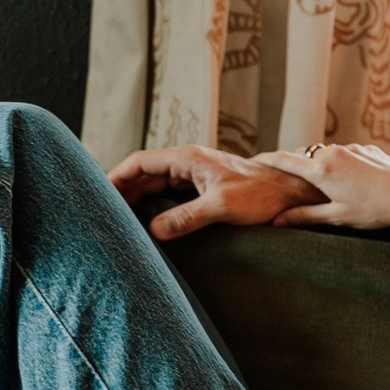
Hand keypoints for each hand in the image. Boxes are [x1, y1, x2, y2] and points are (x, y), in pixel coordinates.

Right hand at [105, 144, 317, 240]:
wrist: (293, 193)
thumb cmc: (263, 194)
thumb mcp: (222, 206)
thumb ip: (187, 217)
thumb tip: (152, 231)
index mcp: (188, 158)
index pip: (140, 163)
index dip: (115, 178)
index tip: (96, 194)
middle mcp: (189, 163)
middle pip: (144, 175)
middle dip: (122, 192)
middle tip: (100, 214)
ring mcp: (197, 176)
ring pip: (157, 187)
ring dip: (138, 202)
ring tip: (117, 222)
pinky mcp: (205, 190)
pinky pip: (171, 197)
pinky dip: (155, 208)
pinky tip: (147, 225)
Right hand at [258, 143, 389, 240]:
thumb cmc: (373, 211)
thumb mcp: (336, 217)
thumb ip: (304, 216)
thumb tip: (276, 222)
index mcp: (322, 169)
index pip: (284, 160)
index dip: (267, 160)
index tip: (254, 160)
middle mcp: (334, 152)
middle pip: (307, 157)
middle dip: (299, 169)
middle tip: (293, 183)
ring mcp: (353, 148)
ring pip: (329, 155)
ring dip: (325, 168)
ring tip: (330, 189)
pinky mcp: (369, 149)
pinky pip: (349, 154)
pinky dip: (345, 165)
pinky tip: (356, 183)